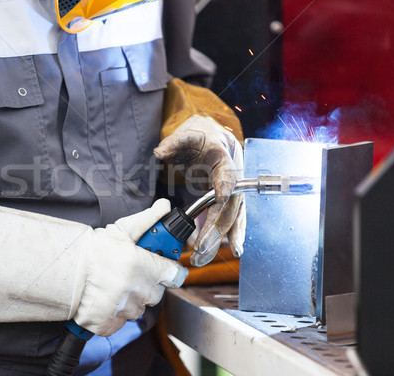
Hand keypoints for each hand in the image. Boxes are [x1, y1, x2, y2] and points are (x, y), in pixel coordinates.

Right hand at [73, 199, 187, 335]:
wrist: (63, 269)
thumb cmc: (93, 249)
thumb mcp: (122, 230)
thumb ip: (148, 219)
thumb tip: (165, 206)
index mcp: (142, 266)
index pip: (174, 275)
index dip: (169, 271)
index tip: (163, 269)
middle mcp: (135, 290)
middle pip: (156, 294)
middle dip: (146, 286)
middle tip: (129, 275)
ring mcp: (122, 309)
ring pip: (137, 310)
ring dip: (129, 301)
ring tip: (112, 287)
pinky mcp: (108, 324)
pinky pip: (120, 322)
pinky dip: (114, 314)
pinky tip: (104, 300)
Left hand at [154, 115, 245, 266]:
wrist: (211, 141)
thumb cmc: (199, 139)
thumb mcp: (186, 136)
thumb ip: (174, 143)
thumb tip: (160, 152)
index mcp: (224, 158)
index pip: (227, 172)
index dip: (225, 183)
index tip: (221, 195)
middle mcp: (232, 179)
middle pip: (230, 207)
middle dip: (216, 229)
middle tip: (201, 247)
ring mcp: (232, 194)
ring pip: (231, 221)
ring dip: (217, 241)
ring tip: (201, 258)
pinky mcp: (225, 205)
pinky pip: (226, 225)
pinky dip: (219, 240)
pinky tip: (208, 254)